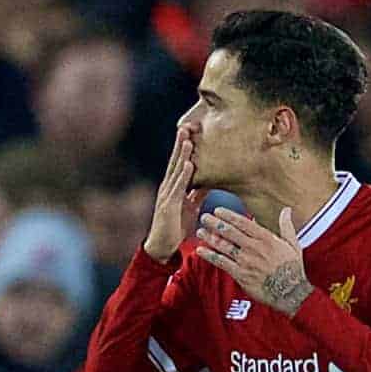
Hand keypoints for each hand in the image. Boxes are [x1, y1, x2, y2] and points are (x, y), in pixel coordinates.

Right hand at [143, 125, 206, 262]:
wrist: (162, 247)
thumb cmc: (176, 227)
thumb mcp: (190, 206)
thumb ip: (197, 194)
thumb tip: (208, 182)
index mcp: (173, 186)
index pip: (180, 162)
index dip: (186, 146)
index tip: (193, 130)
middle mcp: (168, 187)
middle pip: (176, 161)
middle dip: (182, 143)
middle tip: (188, 124)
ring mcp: (167, 195)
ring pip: (176, 171)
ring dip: (182, 154)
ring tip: (189, 139)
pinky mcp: (168, 206)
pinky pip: (177, 188)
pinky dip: (184, 175)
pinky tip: (190, 164)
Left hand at [196, 206, 313, 316]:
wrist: (290, 291)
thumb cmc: (293, 268)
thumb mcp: (293, 244)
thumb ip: (286, 226)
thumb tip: (286, 210)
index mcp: (266, 238)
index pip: (243, 223)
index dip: (229, 216)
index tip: (218, 210)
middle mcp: (253, 247)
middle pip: (230, 232)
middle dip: (215, 223)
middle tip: (204, 217)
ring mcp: (245, 261)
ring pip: (224, 246)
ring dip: (210, 238)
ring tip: (200, 231)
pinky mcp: (240, 274)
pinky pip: (222, 263)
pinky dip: (210, 256)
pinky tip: (200, 251)